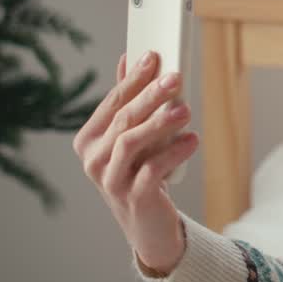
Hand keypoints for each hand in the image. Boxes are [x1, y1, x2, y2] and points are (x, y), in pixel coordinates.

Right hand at [73, 50, 198, 275]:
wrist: (147, 224)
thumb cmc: (139, 172)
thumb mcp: (131, 137)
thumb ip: (126, 102)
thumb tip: (128, 58)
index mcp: (89, 140)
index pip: (112, 102)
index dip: (133, 78)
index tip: (154, 57)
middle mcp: (93, 160)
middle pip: (123, 119)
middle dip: (150, 95)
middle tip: (175, 78)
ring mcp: (110, 180)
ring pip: (131, 142)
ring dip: (160, 122)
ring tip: (186, 110)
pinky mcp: (132, 198)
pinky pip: (152, 169)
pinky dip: (174, 152)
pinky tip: (193, 140)